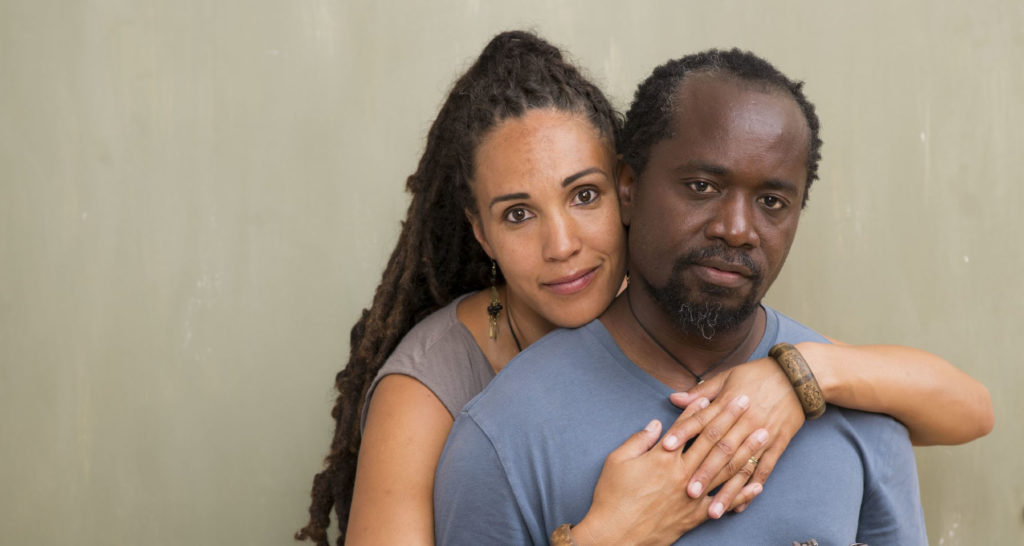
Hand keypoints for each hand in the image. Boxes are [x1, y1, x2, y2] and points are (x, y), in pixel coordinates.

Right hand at [572, 399, 762, 545]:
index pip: (686, 427)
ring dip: (747, 450)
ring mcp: (692, 495)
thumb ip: (639, 440)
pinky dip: (743, 494)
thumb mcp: (617, 461)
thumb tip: (655, 425)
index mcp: (662, 458)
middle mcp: (682, 473)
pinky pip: (724, 503)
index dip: (699, 410)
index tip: (713, 396)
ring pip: (726, 469)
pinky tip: (758, 484)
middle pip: (712, 441)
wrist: (616, 536)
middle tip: (747, 402)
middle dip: (731, 419)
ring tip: (762, 434)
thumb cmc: (612, 496)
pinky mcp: (695, 515)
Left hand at [661, 358, 804, 517]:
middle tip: (688, 491)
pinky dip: (751, 488)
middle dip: (704, 471)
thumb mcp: (727, 377)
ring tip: (712, 510)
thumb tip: (674, 398)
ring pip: (742, 466)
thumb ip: (701, 392)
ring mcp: (763, 435)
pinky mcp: (778, 445)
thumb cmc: (757, 375)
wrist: (798, 377)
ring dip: (727, 490)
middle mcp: (745, 422)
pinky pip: (764, 470)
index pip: (702, 421)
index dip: (683, 433)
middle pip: (721, 450)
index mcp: (728, 404)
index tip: (666, 448)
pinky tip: (740, 506)